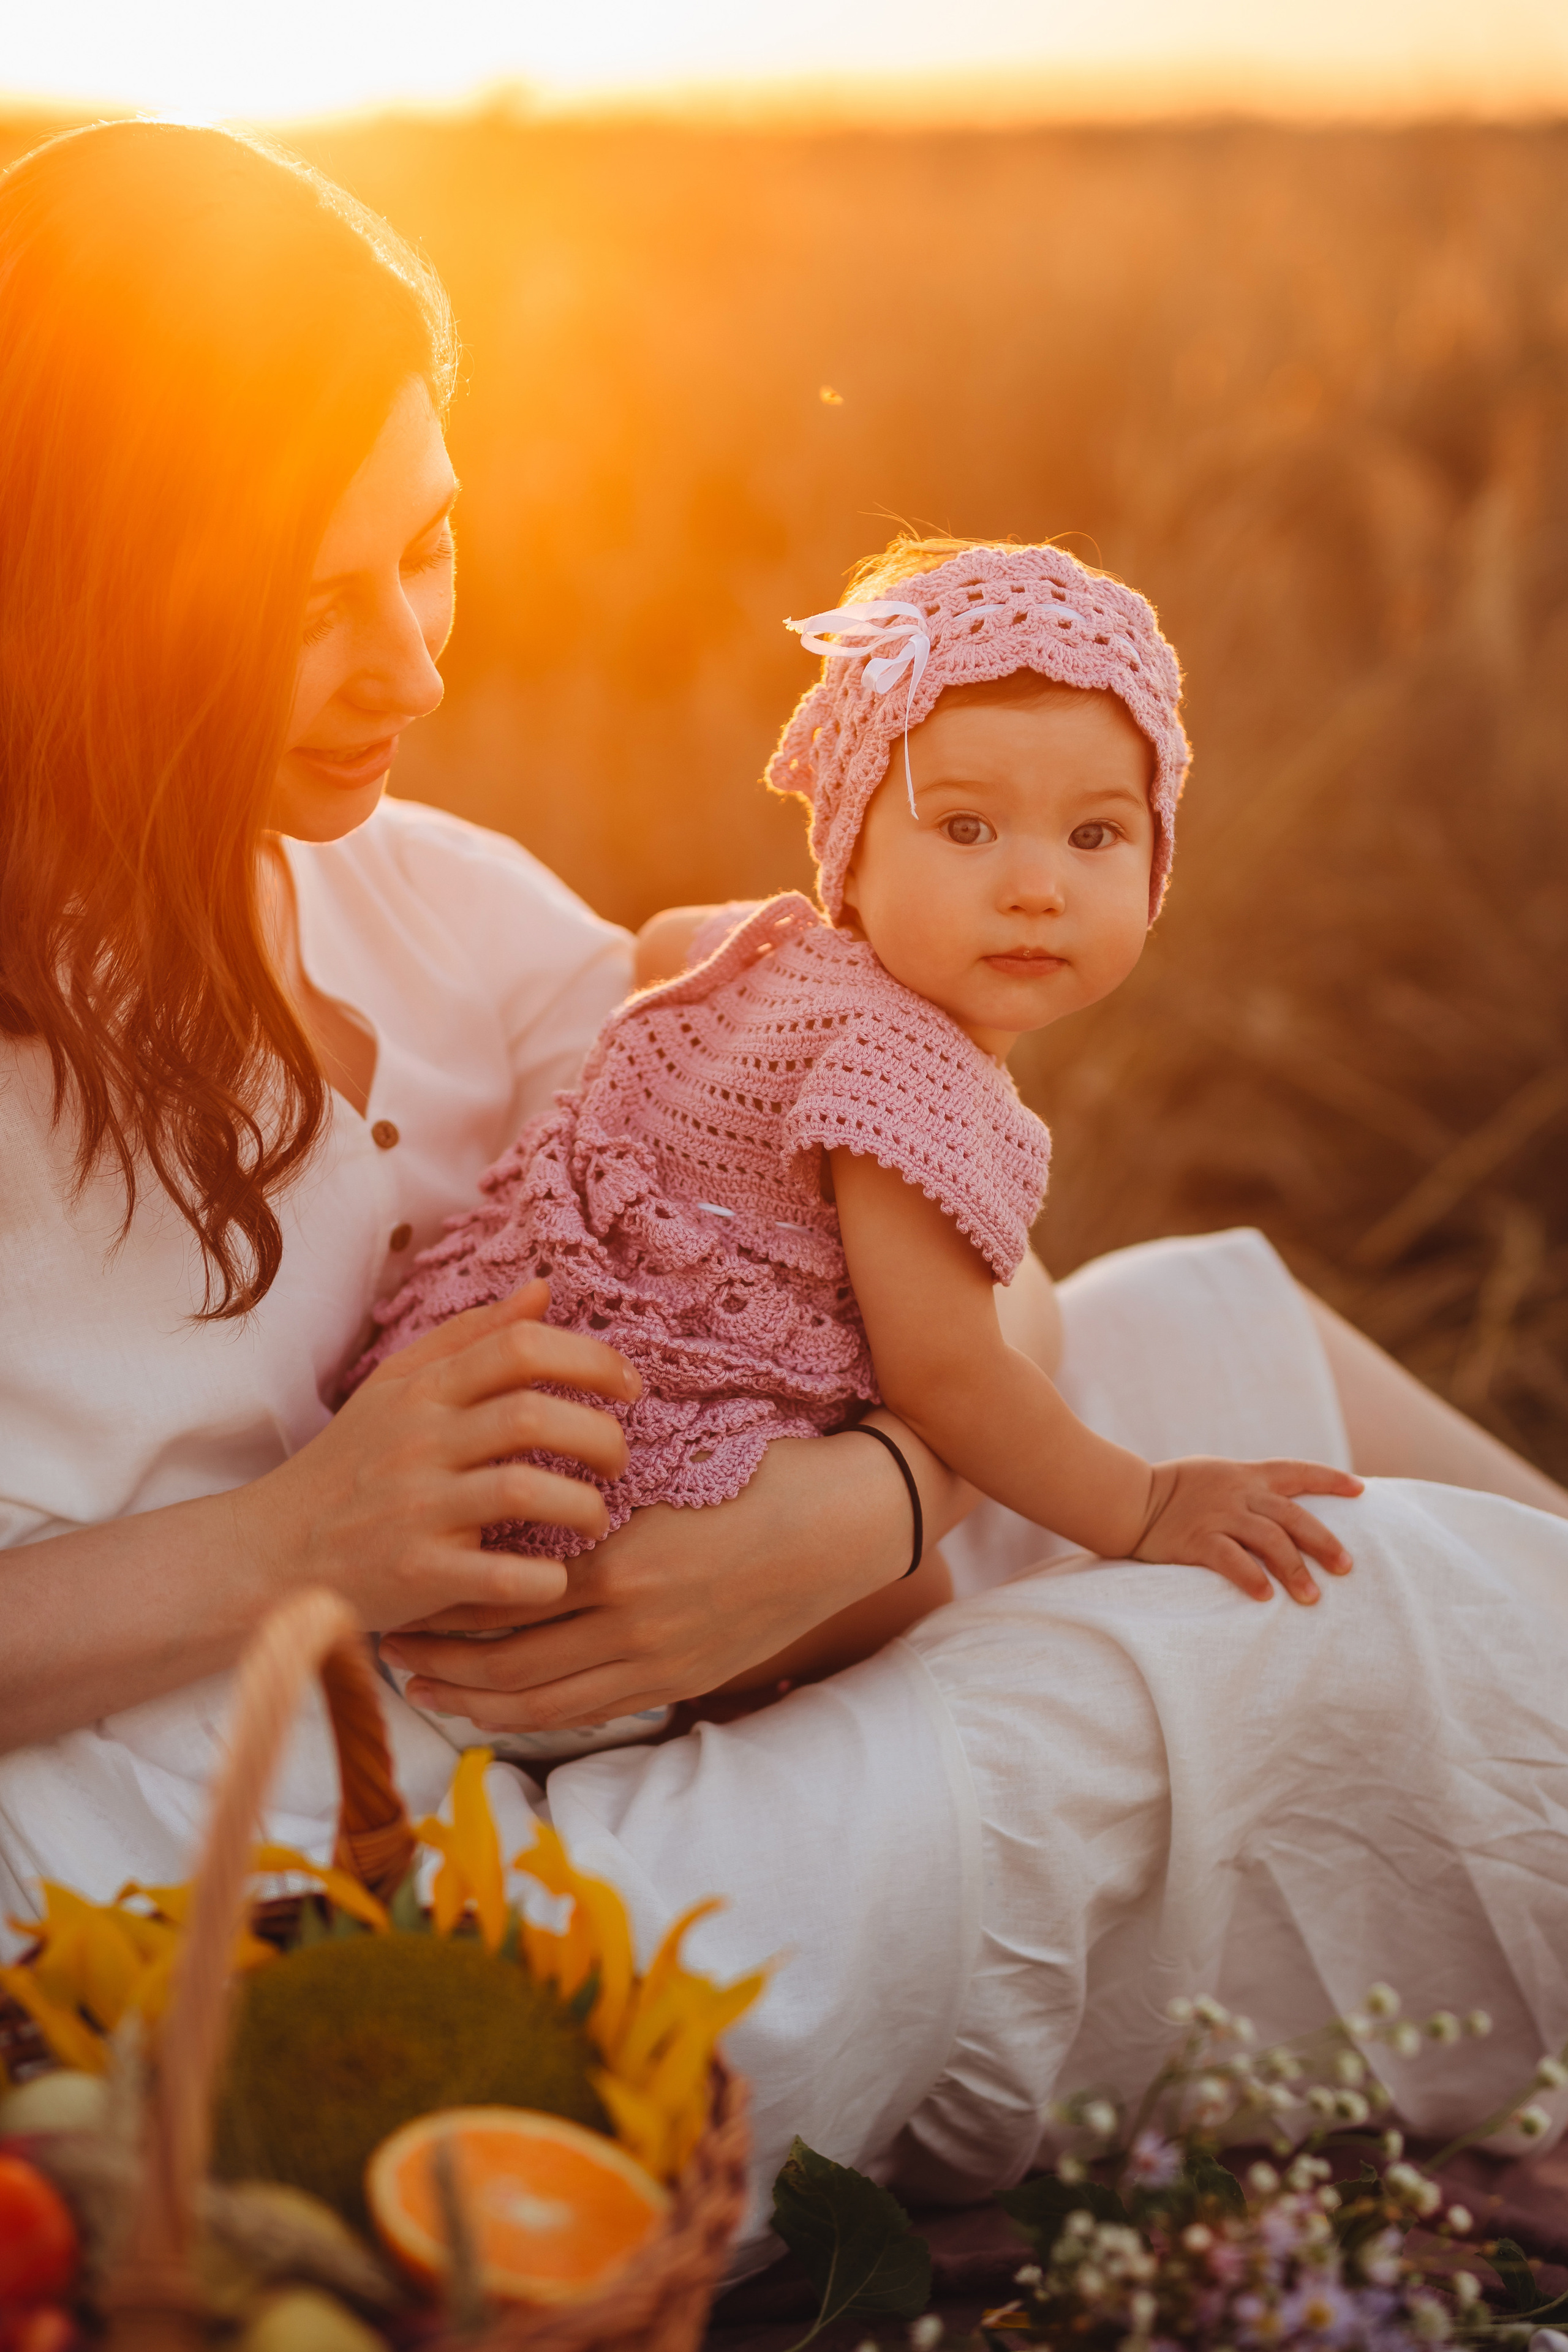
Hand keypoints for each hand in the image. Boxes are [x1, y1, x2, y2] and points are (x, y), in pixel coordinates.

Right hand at [238, 1280, 640, 1630]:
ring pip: (524, 1490)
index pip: (518, 1347)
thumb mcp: (397, 1389)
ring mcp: (415, 1509)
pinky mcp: (414, 1575)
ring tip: (595, 1517)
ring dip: (583, 1506)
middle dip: (600, 1436)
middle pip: (532, 1415)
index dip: (589, 1358)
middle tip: (620, 1459)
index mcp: (422, 1392)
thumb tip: (542, 1290)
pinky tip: (558, 1579)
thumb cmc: (349, 1466)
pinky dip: (544, 1579)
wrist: (269, 1553)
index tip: (629, 1386)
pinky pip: (500, 1575)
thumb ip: (470, 1338)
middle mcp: (419, 1442)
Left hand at [379, 1415, 963, 1733]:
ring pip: (540, 1700)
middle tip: (388, 1645)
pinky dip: (531, 1715)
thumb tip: (518, 1492)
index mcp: (619, 1555)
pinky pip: (589, 1712)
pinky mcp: (683, 1679)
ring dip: (474, 1698)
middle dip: (440, 1659)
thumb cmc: (755, 1474)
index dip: (444, 1597)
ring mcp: (658, 1660)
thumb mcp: (667, 1467)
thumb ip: (594, 1492)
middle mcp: (631, 1620)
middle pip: (506, 1659)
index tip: (403, 1582)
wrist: (845, 1521)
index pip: (504, 1590)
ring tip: (424, 1688)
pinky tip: (497, 1708)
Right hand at [1131, 1457, 1363, 1603]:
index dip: (1330, 1479)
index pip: (1297, 1471)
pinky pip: (1231, 1560)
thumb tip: (1284, 1510)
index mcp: (1246, 1475)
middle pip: (1293, 1516)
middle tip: (1347, 1567)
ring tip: (1313, 1597)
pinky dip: (1251, 1578)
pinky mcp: (1197, 1540)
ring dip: (1295, 1569)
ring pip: (1270, 1540)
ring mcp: (1218, 1516)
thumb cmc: (1174, 1490)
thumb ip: (1249, 1487)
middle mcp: (1238, 1493)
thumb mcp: (1216, 1475)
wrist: (1129, 1499)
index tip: (1360, 1490)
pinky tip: (1266, 1597)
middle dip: (1324, 1542)